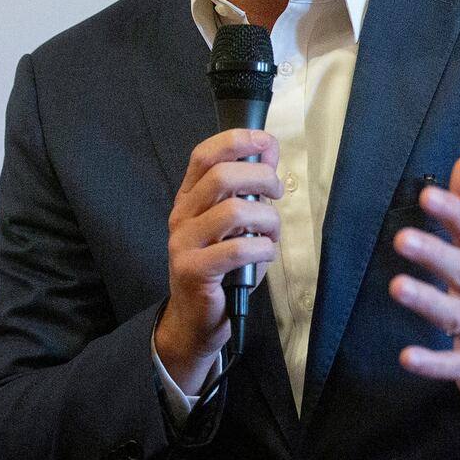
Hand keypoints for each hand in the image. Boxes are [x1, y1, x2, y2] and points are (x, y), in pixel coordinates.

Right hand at [154, 129, 282, 393]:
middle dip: (261, 178)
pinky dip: (262, 248)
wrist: (197, 319)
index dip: (236, 140)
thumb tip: (268, 152)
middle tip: (276, 193)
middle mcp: (182, 215)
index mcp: (190, 197)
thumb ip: (250, 189)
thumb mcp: (238, 223)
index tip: (265, 142)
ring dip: (267, 219)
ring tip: (271, 233)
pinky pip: (237, 249)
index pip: (205, 154)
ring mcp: (184, 243)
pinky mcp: (193, 270)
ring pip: (234, 210)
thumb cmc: (223, 267)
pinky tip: (265, 254)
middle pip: (222, 176)